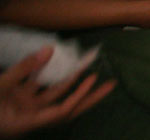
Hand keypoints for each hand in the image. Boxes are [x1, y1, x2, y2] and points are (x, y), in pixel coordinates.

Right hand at [0, 46, 115, 137]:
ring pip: (53, 93)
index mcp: (27, 121)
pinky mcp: (15, 98)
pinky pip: (36, 86)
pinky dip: (46, 74)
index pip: (62, 111)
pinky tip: (56, 59)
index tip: (95, 80)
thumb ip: (23, 69)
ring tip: (88, 63)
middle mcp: (29, 115)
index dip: (80, 96)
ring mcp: (23, 106)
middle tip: (112, 84)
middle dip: (89, 97)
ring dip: (69, 79)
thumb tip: (49, 50)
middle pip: (67, 107)